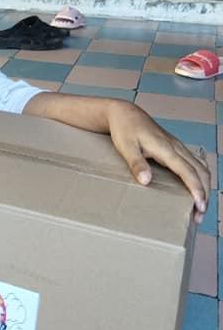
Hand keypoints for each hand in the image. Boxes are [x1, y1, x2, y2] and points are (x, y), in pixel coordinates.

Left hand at [107, 101, 209, 221]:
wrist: (124, 113)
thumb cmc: (124, 128)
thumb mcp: (126, 146)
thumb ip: (136, 163)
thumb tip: (146, 181)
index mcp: (166, 148)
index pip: (188, 171)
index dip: (196, 189)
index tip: (200, 206)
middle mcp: (176, 147)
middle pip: (201, 172)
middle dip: (204, 194)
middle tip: (198, 216)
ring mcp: (177, 146)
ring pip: (201, 167)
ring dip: (204, 187)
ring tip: (198, 206)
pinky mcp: (175, 147)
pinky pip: (195, 163)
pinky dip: (200, 177)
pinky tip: (197, 188)